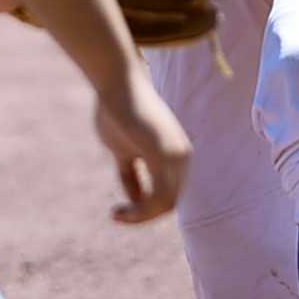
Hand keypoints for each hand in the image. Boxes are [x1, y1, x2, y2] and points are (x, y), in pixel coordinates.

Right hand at [93, 68, 189, 223]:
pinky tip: (119, 210)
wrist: (116, 81)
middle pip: (169, 202)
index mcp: (176, 154)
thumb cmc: (116, 110)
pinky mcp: (164, 154)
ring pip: (165, 203)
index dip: (145, 208)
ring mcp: (176, 155)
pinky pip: (158, 196)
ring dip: (140, 216)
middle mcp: (182, 156)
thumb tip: (135, 200)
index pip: (168, 193)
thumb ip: (132, 174)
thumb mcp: (123, 151)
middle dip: (143, 215)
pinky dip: (139, 210)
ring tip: (117, 215)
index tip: (119, 211)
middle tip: (117, 215)